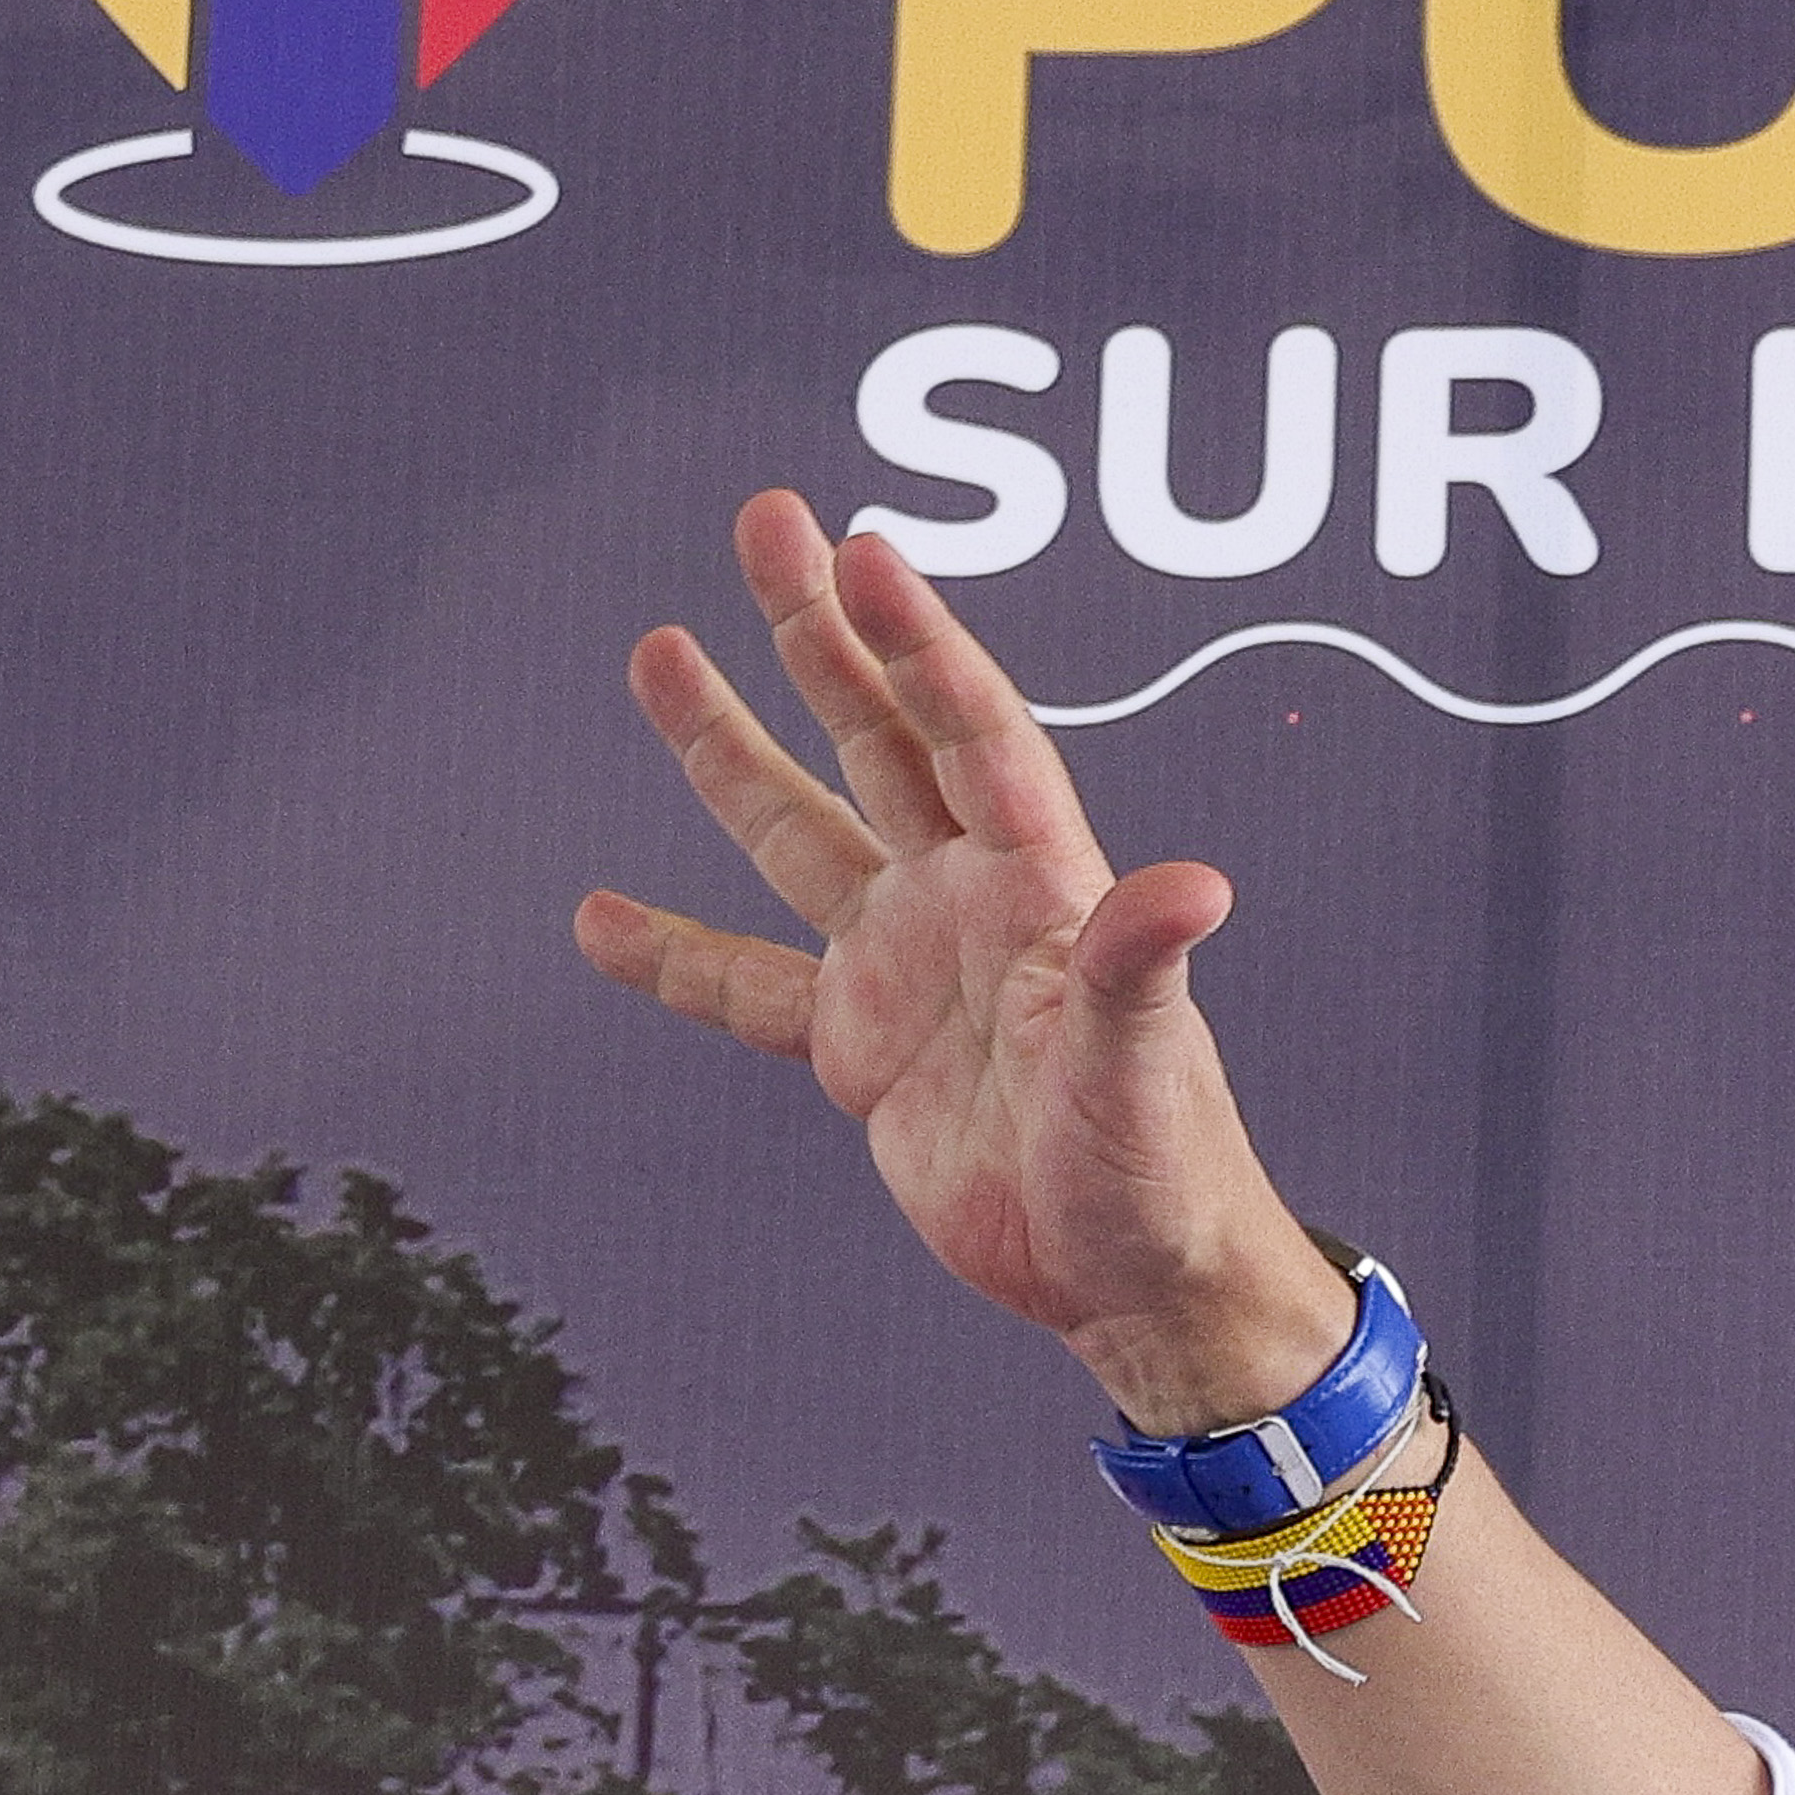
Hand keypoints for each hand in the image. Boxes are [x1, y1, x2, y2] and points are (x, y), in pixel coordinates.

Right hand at [578, 491, 1354, 1430]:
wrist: (1133, 1276)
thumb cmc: (1163, 1169)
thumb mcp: (1142, 1069)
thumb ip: (1143, 968)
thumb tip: (1196, 884)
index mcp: (1040, 886)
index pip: (972, 734)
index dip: (921, 646)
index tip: (865, 553)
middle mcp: (968, 902)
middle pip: (882, 736)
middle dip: (823, 631)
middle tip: (767, 517)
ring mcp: (909, 966)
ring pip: (802, 829)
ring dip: (729, 748)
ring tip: (659, 647)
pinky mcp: (865, 1047)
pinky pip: (751, 987)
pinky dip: (677, 956)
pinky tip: (598, 916)